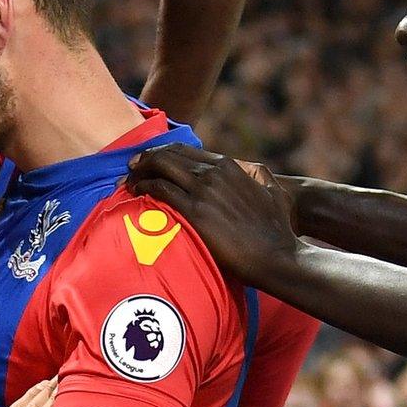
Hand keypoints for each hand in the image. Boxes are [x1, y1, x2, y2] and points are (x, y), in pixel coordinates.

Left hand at [126, 144, 299, 281]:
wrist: (277, 256)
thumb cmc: (278, 229)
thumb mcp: (273, 191)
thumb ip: (257, 176)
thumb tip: (248, 170)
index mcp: (228, 166)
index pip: (183, 150)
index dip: (160, 153)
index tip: (146, 161)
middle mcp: (214, 173)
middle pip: (167, 155)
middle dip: (144, 160)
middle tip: (130, 170)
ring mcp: (204, 191)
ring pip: (159, 168)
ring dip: (139, 174)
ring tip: (128, 184)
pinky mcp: (195, 212)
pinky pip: (160, 191)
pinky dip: (143, 189)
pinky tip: (137, 196)